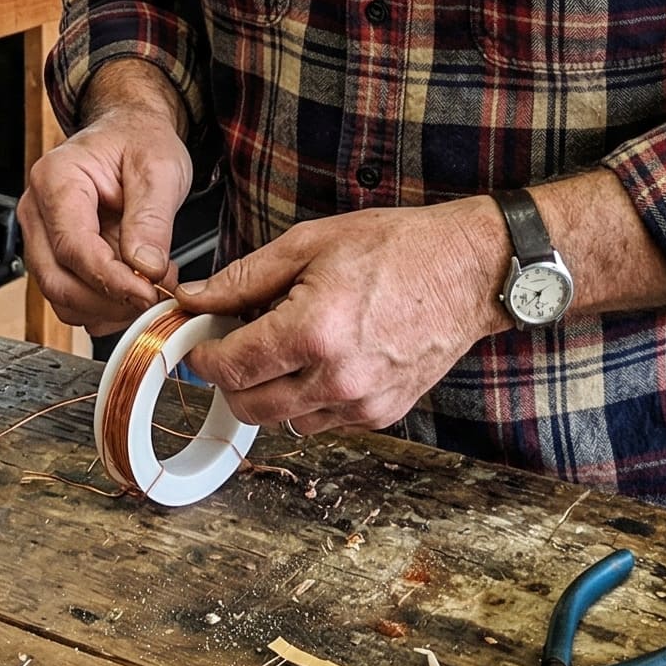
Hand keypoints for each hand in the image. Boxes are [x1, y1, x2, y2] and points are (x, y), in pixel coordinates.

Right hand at [17, 88, 192, 333]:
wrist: (129, 136)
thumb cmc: (138, 143)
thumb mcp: (159, 168)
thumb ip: (151, 218)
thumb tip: (145, 267)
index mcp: (56, 179)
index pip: (73, 246)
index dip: (110, 279)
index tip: (148, 292)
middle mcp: (37, 211)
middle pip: (57, 280)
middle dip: (108, 301)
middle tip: (155, 296)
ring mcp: (41, 237)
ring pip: (61, 297)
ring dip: (107, 308)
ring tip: (151, 287)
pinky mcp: (54, 257)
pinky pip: (71, 298)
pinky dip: (103, 307)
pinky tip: (134, 288)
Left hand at [175, 196, 511, 434]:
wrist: (469, 271)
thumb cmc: (397, 249)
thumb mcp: (309, 244)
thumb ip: (244, 278)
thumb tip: (196, 298)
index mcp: (314, 330)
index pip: (231, 367)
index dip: (203, 356)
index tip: (199, 342)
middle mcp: (338, 377)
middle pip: (249, 406)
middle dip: (230, 379)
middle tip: (235, 343)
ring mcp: (363, 403)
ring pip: (284, 420)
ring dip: (270, 391)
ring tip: (285, 346)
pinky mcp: (381, 414)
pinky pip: (323, 421)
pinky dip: (308, 398)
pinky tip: (321, 360)